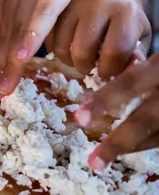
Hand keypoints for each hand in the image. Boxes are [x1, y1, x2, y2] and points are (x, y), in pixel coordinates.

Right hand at [46, 0, 150, 78]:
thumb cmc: (127, 18)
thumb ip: (135, 57)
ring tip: (78, 58)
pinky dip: (55, 49)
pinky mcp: (54, 3)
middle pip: (83, 51)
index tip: (107, 72)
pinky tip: (67, 47)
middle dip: (85, 67)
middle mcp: (96, 3)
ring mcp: (71, 1)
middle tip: (90, 67)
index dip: (109, 70)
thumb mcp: (141, 36)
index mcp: (124, 11)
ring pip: (60, 46)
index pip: (114, 51)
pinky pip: (47, 37)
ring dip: (68, 60)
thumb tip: (122, 73)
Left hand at [75, 52, 158, 170]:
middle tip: (94, 161)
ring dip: (133, 148)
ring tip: (106, 158)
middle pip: (144, 121)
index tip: (79, 118)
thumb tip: (106, 81)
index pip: (128, 84)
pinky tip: (135, 147)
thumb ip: (140, 69)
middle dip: (117, 143)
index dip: (103, 101)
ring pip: (158, 137)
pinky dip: (151, 144)